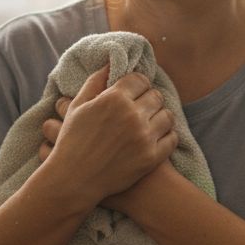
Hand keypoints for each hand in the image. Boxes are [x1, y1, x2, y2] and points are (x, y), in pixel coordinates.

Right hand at [37, 65, 177, 209]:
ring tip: (149, 122)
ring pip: (167, 115)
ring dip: (159, 116)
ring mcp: (144, 137)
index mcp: (114, 98)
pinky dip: (166, 136)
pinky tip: (155, 138)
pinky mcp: (151, 157)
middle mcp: (132, 115)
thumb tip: (110, 63)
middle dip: (148, 99)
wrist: (74, 180)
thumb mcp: (77, 106)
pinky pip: (171, 138)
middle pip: (155, 96)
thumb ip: (95, 81)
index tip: (133, 92)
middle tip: (141, 108)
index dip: (137, 85)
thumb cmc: (72, 141)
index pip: (140, 79)